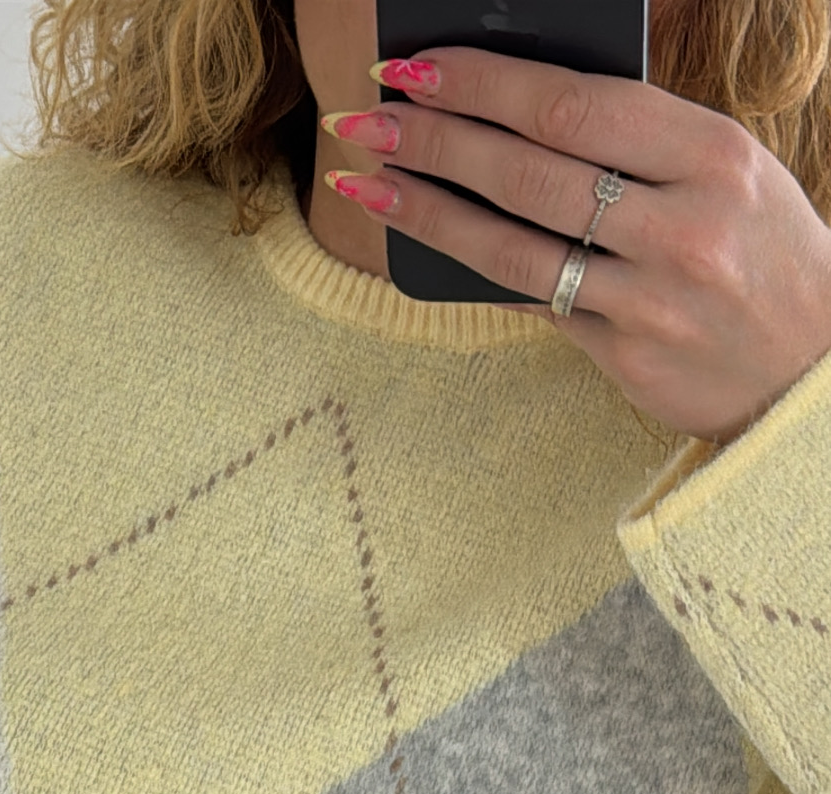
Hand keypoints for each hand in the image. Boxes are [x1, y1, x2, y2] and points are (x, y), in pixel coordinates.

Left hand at [323, 47, 830, 441]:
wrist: (811, 366)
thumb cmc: (758, 250)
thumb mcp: (722, 172)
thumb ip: (636, 141)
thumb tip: (514, 112)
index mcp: (710, 153)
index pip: (572, 105)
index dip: (484, 85)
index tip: (417, 69)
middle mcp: (683, 224)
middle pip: (530, 171)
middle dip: (435, 139)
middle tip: (366, 119)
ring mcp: (652, 299)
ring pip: (514, 246)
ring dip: (429, 210)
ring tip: (368, 182)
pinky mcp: (628, 357)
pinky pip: (536, 303)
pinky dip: (476, 272)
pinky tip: (425, 246)